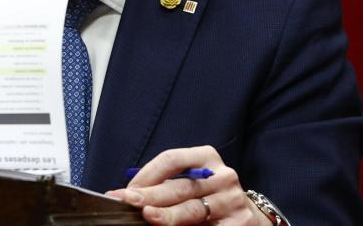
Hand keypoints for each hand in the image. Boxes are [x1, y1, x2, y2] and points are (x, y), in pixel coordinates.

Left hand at [106, 146, 269, 224]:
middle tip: (127, 201)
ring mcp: (232, 201)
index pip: (172, 159)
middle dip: (150, 195)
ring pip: (193, 210)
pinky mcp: (240, 223)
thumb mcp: (192, 180)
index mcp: (207, 157)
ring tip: (148, 216)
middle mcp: (222, 176)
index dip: (148, 173)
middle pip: (179, 187)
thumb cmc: (209, 195)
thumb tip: (133, 193)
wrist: (250, 216)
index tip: (128, 188)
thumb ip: (168, 183)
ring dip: (167, 215)